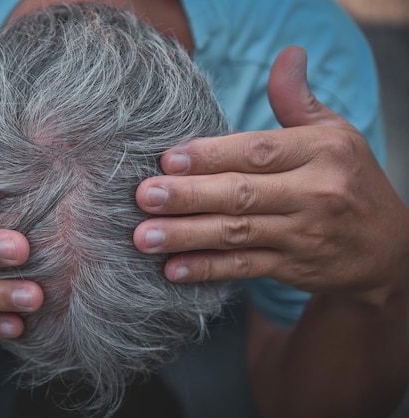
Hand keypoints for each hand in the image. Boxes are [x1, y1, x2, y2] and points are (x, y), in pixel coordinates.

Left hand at [134, 47, 408, 300]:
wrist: (389, 248)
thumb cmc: (350, 179)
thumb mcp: (335, 135)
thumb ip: (298, 102)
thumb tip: (288, 55)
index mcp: (321, 152)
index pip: (259, 151)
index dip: (212, 154)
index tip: (168, 158)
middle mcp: (315, 193)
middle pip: (242, 193)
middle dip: (190, 196)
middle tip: (144, 196)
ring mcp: (304, 234)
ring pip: (238, 233)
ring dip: (188, 235)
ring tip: (144, 236)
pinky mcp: (295, 267)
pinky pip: (246, 268)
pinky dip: (208, 269)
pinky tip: (173, 270)